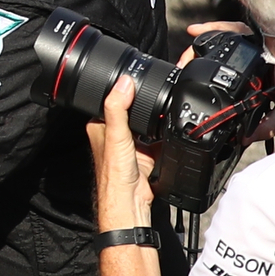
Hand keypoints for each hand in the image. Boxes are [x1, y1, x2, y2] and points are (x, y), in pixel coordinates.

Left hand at [85, 70, 153, 234]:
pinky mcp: (148, 152)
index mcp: (101, 124)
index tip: (139, 74)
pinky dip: (168, 131)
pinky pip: (161, 135)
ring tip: (168, 102)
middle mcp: (115, 132)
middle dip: (146, 98)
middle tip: (161, 84)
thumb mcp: (116, 135)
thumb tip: (123, 82)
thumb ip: (118, 109)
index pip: (113, 97)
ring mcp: (133, 142)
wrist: (130, 201)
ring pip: (149, 120)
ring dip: (158, 115)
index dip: (125, 86)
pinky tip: (173, 126)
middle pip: (133, 107)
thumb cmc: (114, 174)